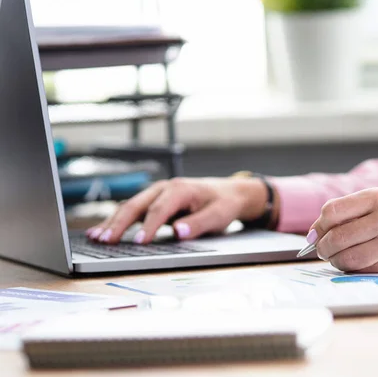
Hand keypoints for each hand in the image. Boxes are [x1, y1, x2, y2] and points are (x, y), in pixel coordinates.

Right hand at [85, 177, 272, 243]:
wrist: (229, 192)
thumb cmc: (223, 204)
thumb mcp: (219, 215)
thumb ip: (198, 224)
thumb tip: (179, 232)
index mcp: (181, 189)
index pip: (160, 209)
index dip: (149, 226)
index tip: (140, 242)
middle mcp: (165, 188)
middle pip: (137, 205)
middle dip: (120, 223)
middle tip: (106, 241)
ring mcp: (157, 193)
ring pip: (130, 206)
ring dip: (112, 222)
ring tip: (96, 238)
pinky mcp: (153, 201)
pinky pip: (132, 210)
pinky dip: (116, 220)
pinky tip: (102, 231)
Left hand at [309, 188, 377, 272]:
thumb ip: (354, 210)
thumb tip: (317, 231)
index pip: (332, 211)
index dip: (319, 225)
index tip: (318, 232)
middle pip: (336, 236)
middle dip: (322, 247)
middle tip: (322, 250)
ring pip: (348, 257)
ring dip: (336, 261)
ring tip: (338, 258)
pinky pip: (365, 269)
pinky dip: (354, 268)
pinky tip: (358, 262)